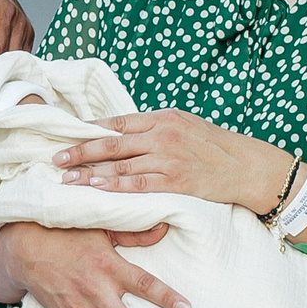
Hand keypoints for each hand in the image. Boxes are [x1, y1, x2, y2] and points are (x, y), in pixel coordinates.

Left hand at [55, 110, 283, 211]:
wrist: (250, 167)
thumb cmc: (215, 147)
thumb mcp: (185, 126)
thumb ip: (155, 128)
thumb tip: (121, 132)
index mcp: (163, 118)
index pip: (117, 123)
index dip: (89, 130)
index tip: (65, 135)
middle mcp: (163, 135)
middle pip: (112, 143)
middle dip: (80, 151)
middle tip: (56, 159)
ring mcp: (169, 159)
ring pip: (121, 165)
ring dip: (91, 173)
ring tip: (68, 180)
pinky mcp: (177, 182)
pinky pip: (140, 185)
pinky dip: (116, 186)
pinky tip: (97, 189)